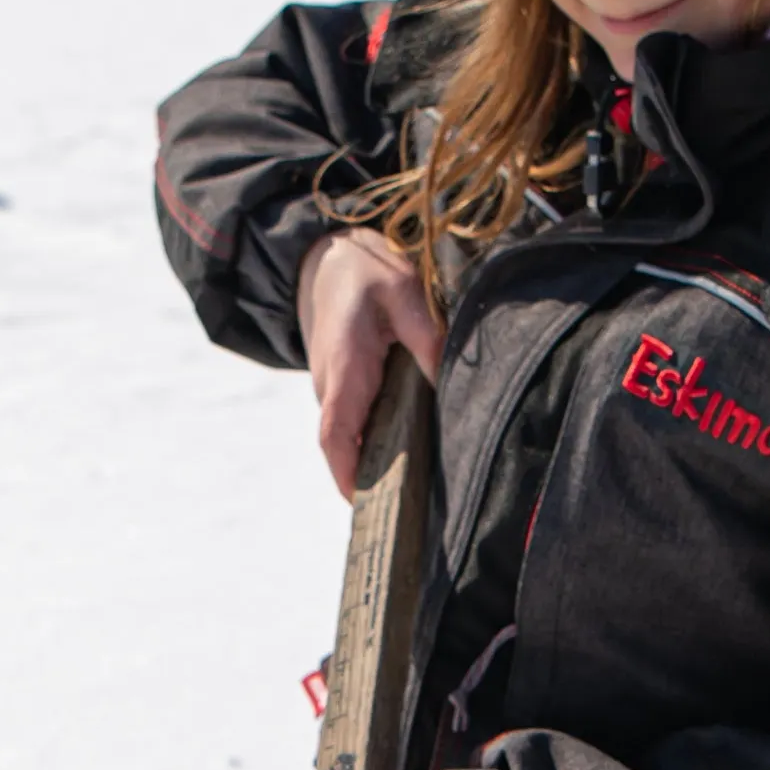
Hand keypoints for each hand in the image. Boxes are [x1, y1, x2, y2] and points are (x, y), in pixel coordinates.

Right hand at [298, 228, 443, 499]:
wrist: (322, 255)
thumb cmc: (362, 269)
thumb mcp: (401, 290)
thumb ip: (425, 335)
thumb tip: (446, 380)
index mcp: (345, 369)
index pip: (336, 435)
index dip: (347, 474)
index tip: (365, 506)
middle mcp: (332, 386)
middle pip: (345, 448)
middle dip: (370, 482)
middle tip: (411, 514)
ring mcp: (334, 388)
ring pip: (352, 437)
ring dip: (376, 463)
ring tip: (417, 492)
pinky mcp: (344, 384)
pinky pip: (357, 422)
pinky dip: (377, 442)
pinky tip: (411, 452)